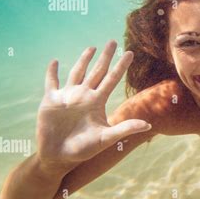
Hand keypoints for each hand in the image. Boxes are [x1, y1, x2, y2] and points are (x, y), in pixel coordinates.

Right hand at [36, 41, 151, 166]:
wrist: (59, 156)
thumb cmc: (84, 149)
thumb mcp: (106, 138)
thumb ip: (125, 129)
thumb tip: (148, 124)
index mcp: (97, 102)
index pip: (112, 79)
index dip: (121, 66)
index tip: (130, 53)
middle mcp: (84, 95)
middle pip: (98, 71)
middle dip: (106, 57)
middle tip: (113, 41)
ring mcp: (68, 96)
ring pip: (78, 72)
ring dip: (84, 60)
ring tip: (92, 47)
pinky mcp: (51, 100)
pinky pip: (51, 82)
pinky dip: (52, 72)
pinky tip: (55, 62)